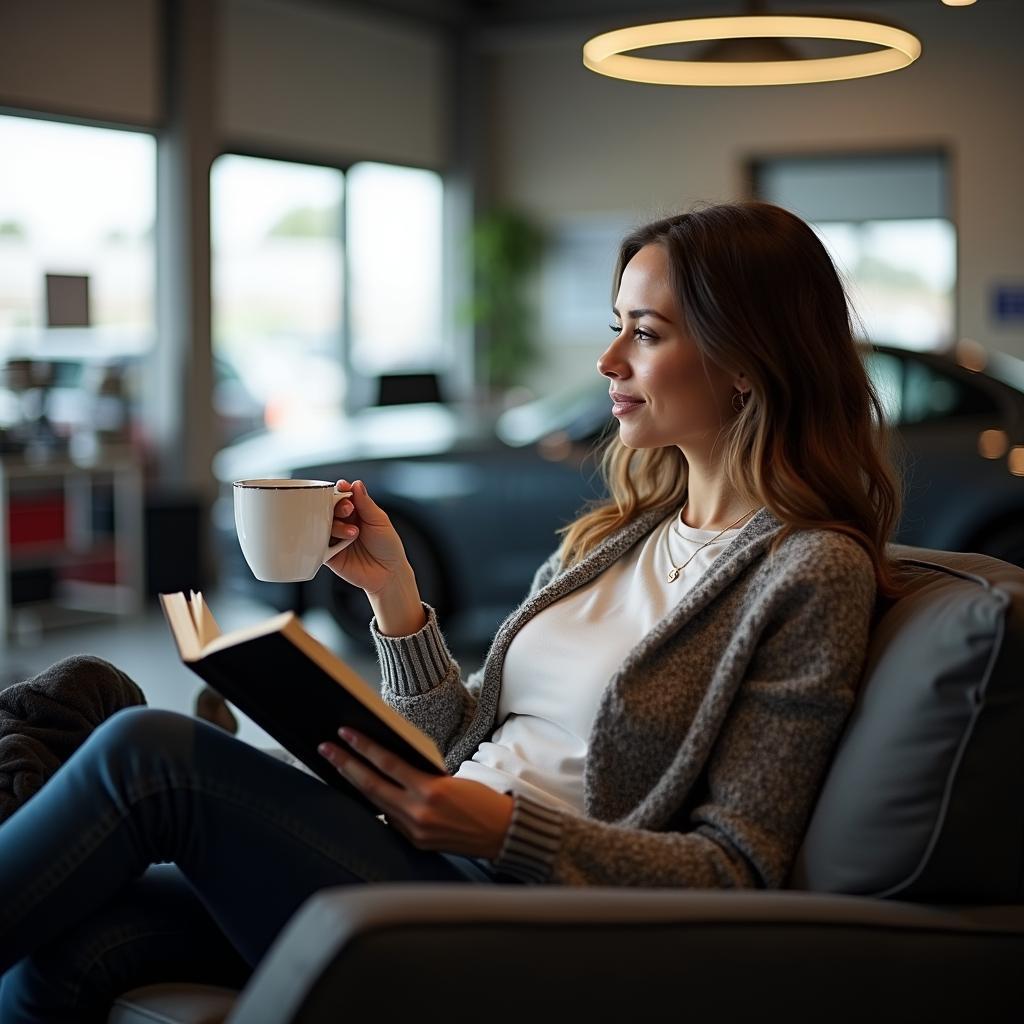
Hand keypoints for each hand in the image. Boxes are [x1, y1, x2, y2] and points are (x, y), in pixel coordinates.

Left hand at [318, 728, 514, 859]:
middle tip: (326, 748)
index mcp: (430, 790)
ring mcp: (415, 830)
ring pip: (376, 803)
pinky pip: (390, 820)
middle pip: (371, 785)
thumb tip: (390, 767)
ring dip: (356, 784)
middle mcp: (418, 812)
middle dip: (345, 765)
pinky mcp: (416, 842)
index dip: (363, 747)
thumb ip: (421, 776)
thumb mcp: (451, 779)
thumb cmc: (482, 799)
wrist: (502, 833)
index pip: (388, 764)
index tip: (345, 733)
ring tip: (340, 767)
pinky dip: (379, 804)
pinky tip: (368, 792)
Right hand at [326, 479, 412, 594]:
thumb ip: (366, 504)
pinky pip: (317, 545)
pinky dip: (321, 541)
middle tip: (348, 509)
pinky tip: (333, 541)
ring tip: (353, 533)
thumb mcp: (380, 521)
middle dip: (337, 506)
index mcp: (356, 512)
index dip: (340, 490)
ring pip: (323, 525)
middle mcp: (343, 523)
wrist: (388, 574)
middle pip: (330, 508)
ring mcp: (334, 538)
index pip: (343, 496)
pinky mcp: (327, 554)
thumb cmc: (388, 546)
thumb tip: (356, 484)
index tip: (342, 487)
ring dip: (336, 526)